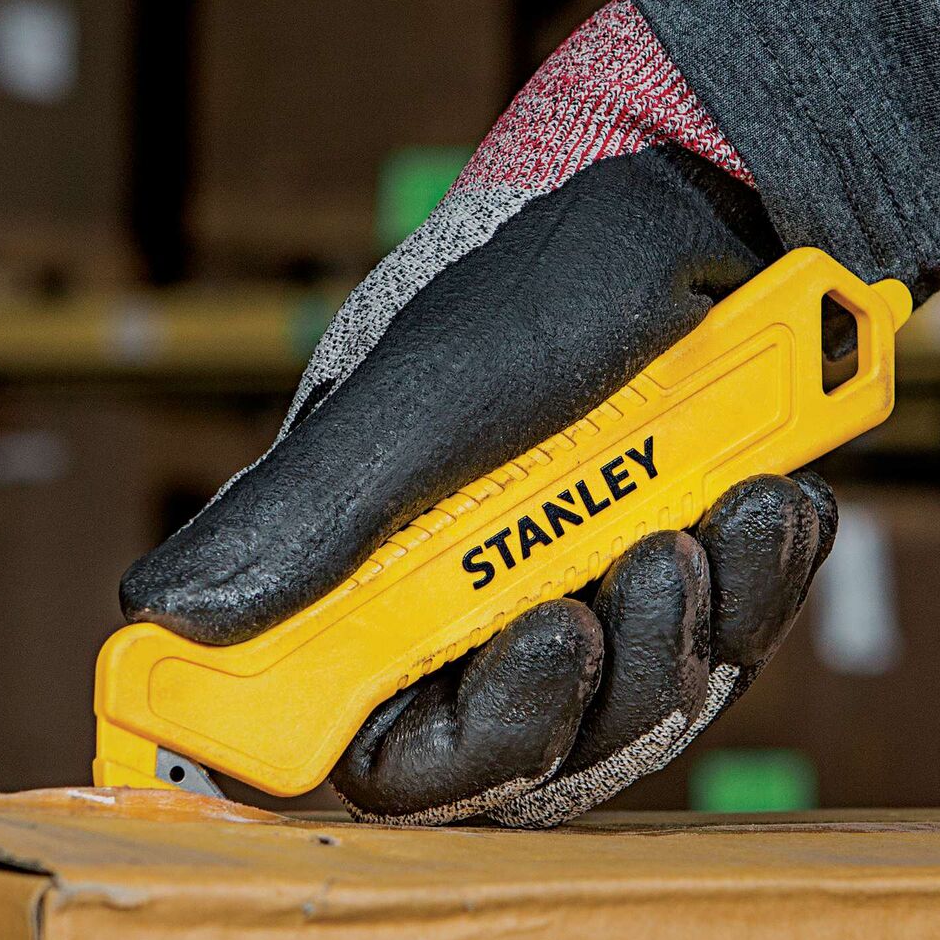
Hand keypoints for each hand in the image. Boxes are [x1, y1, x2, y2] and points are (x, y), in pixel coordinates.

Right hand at [122, 0, 841, 824]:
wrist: (713, 182)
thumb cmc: (552, 264)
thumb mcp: (429, 385)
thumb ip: (312, 506)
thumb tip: (159, 614)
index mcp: (371, 570)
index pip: (373, 739)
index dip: (425, 757)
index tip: (506, 693)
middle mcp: (471, 602)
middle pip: (521, 753)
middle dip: (603, 680)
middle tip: (656, 563)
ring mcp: (577, 592)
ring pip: (631, 710)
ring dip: (692, 624)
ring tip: (731, 513)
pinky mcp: (673, 576)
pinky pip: (720, 647)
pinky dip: (755, 586)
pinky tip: (779, 505)